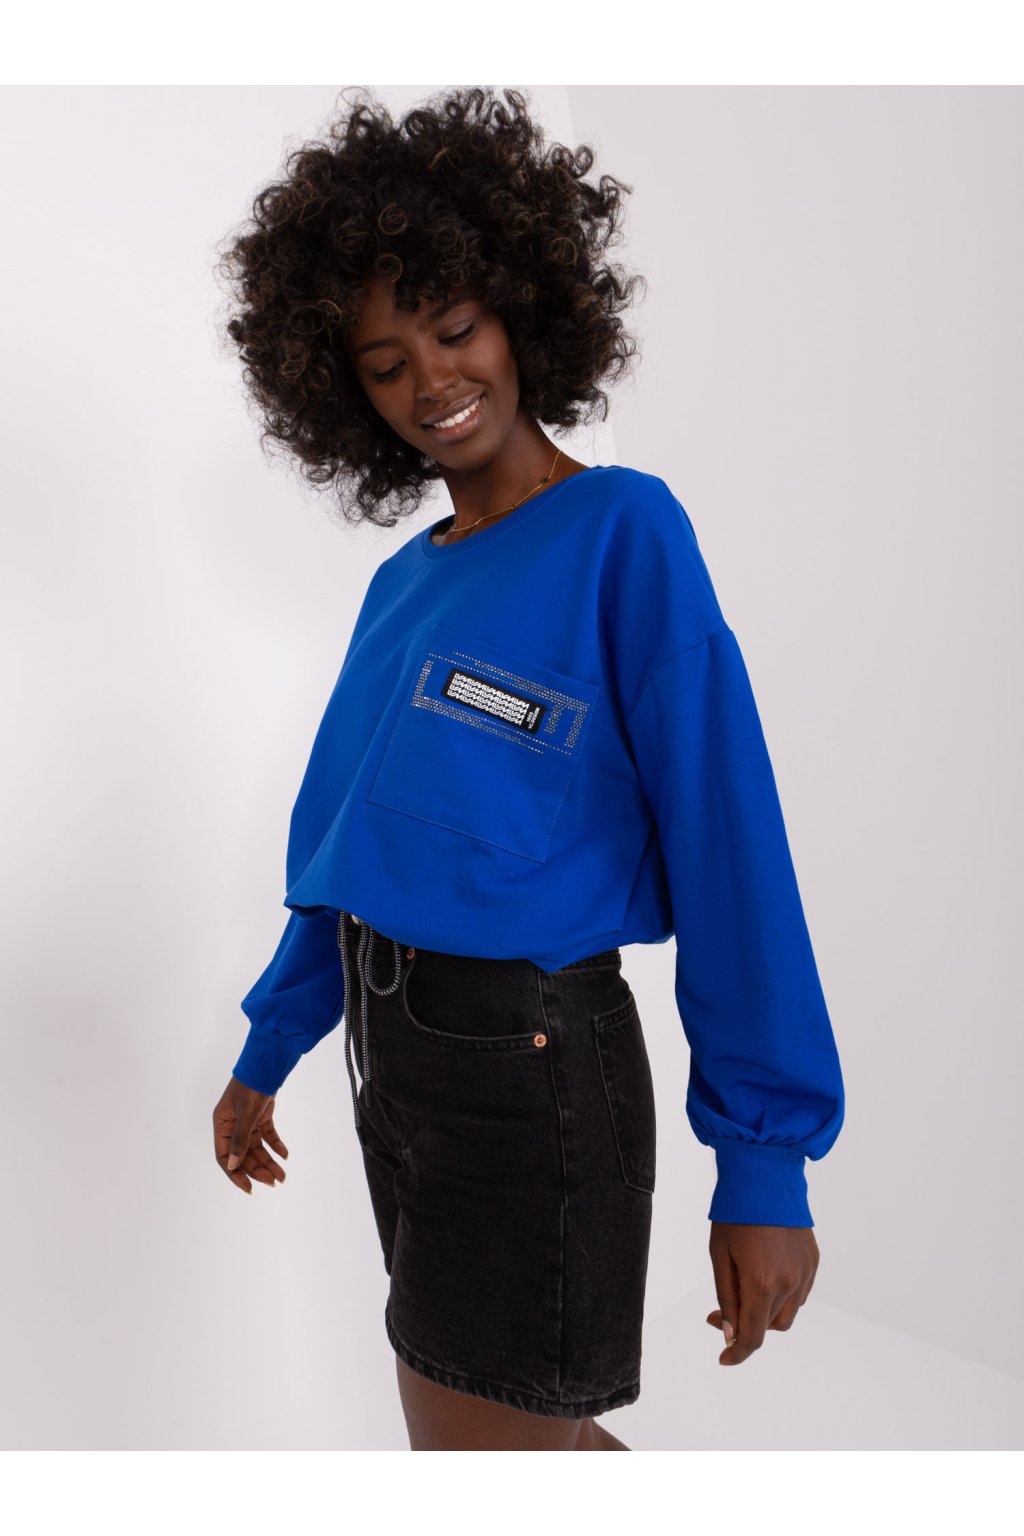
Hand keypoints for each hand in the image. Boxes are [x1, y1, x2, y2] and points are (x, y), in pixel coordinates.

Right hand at [213, 1076, 288, 1193]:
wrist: (266, 1064)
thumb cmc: (251, 1086)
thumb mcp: (245, 1113)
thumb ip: (240, 1139)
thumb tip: (233, 1165)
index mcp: (222, 1125)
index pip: (225, 1157)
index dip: (235, 1174)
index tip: (249, 1188)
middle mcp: (232, 1126)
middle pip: (243, 1155)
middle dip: (258, 1170)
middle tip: (273, 1182)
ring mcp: (246, 1121)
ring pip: (257, 1148)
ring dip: (269, 1161)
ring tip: (282, 1176)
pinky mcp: (260, 1116)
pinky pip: (267, 1136)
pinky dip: (276, 1145)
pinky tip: (285, 1155)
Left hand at [706, 1221, 818, 1365]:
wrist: (764, 1176)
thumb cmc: (735, 1214)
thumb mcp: (720, 1256)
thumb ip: (727, 1298)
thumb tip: (730, 1333)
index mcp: (762, 1284)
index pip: (753, 1337)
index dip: (737, 1353)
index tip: (725, 1359)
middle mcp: (789, 1284)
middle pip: (769, 1327)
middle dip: (746, 1325)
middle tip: (722, 1311)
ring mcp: (805, 1273)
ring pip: (787, 1314)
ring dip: (766, 1313)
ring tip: (745, 1288)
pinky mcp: (813, 1262)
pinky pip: (799, 1293)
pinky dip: (782, 1296)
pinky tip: (764, 1276)